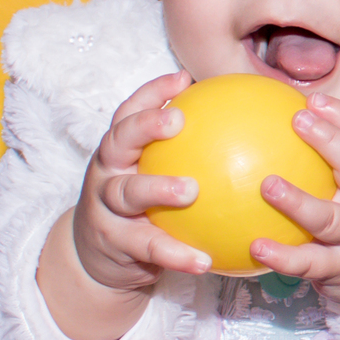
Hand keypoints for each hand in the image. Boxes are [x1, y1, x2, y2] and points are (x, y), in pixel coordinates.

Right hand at [71, 70, 210, 292]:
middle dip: (145, 126)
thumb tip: (244, 126)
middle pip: (118, 140)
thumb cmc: (139, 205)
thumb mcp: (151, 173)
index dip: (152, 92)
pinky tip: (204, 260)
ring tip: (190, 191)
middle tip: (178, 122)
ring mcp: (104, 207)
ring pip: (127, 192)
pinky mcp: (113, 243)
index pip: (130, 112)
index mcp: (119, 149)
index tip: (183, 79)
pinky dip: (176, 253)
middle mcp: (106, 171)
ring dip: (158, 188)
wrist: (95, 257)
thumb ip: (185, 152)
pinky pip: (147, 246)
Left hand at [252, 93, 339, 323]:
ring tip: (268, 185)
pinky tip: (256, 246)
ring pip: (330, 218)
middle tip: (298, 121)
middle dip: (331, 141)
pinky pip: (310, 262)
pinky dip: (283, 256)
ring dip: (299, 202)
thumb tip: (274, 127)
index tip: (313, 100)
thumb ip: (332, 164)